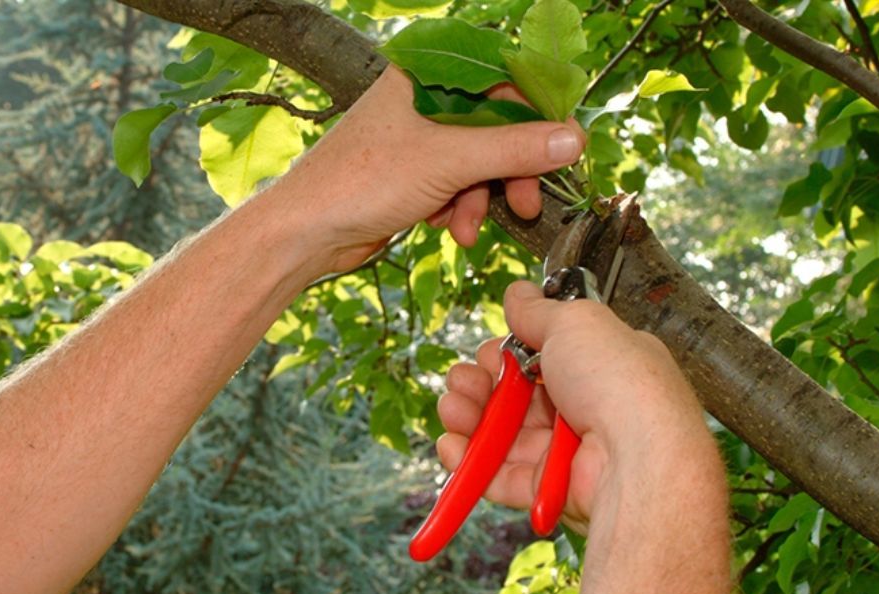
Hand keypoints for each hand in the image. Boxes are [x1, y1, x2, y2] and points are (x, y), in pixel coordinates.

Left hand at [281, 67, 585, 273]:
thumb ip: (514, 149)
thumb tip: (571, 139)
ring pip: (479, 161)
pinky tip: (448, 227)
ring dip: (483, 197)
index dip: (534, 110)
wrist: (306, 233)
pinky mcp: (413, 174)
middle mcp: (422, 100)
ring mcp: (417, 139)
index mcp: (424, 75)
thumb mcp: (448, 162)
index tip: (562, 141)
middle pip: (495, 125)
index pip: (500, 78)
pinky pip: (458, 184)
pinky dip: (462, 208)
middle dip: (511, 169)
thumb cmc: (357, 182)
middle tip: (527, 200)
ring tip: (469, 225)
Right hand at [436, 281, 712, 533]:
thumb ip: (540, 311)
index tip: (494, 351)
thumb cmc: (619, 384)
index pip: (540, 357)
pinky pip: (498, 476)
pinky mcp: (546, 488)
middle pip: (513, 395)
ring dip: (468, 418)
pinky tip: (453, 446)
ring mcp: (563, 451)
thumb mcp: (577, 323)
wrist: (634, 459)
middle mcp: (583, 408)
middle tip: (464, 381)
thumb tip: (518, 293)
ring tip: (454, 410)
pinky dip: (471, 463)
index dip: (507, 352)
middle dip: (478, 385)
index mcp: (598, 366)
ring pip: (500, 434)